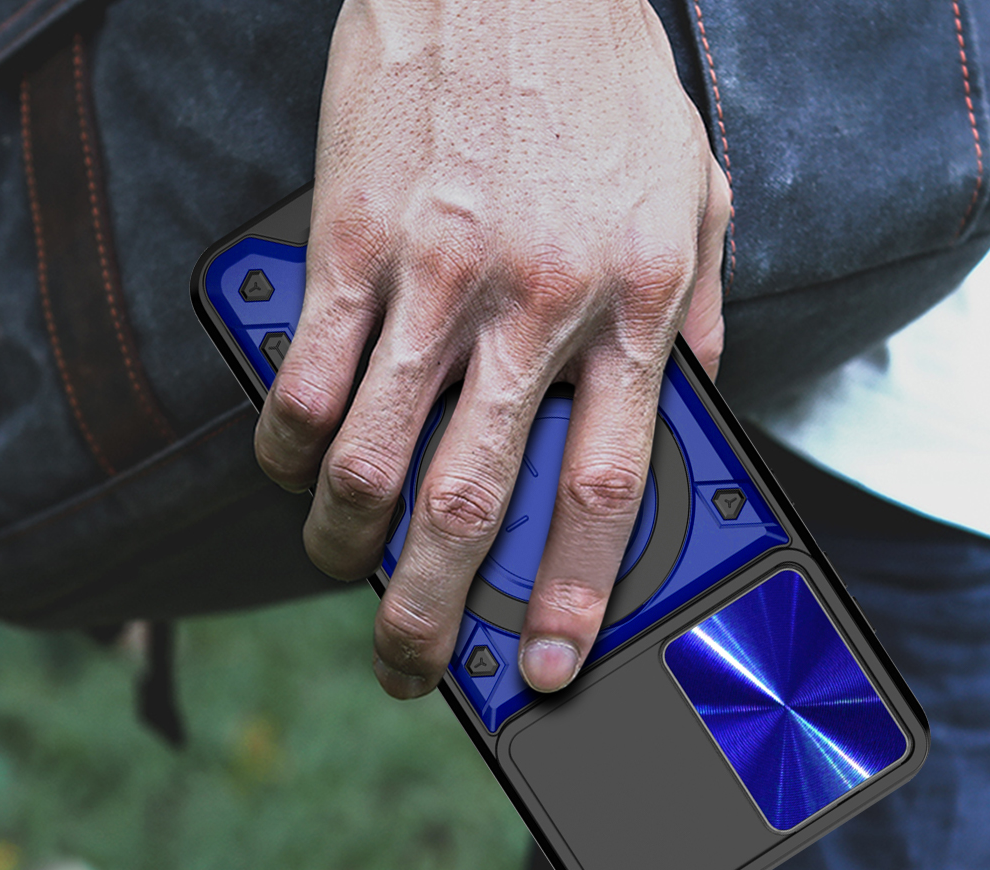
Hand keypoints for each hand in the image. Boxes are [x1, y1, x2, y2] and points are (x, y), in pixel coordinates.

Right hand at [254, 0, 729, 697]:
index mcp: (634, 304)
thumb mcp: (696, 194)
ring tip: (342, 565)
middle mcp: (534, 305)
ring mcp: (434, 276)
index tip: (550, 663)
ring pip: (367, 457)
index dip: (575, 595)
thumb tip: (701, 398)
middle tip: (410, 662)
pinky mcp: (351, 241)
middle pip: (470, 502)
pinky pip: (302, 376)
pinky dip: (284, 446)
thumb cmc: (601, 84)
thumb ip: (705, 311)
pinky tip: (292, 467)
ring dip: (341, 541)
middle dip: (429, 609)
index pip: (603, 489)